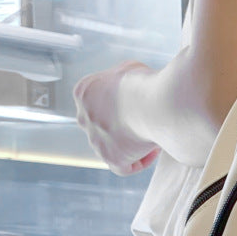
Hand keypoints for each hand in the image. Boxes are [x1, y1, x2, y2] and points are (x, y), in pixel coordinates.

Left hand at [74, 61, 160, 175]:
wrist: (153, 102)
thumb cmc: (145, 83)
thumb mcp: (130, 68)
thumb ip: (123, 79)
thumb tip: (132, 86)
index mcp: (84, 92)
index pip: (97, 103)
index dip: (120, 106)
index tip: (138, 107)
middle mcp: (84, 116)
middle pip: (102, 126)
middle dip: (124, 125)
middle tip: (145, 122)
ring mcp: (95, 139)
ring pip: (112, 147)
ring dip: (132, 143)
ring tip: (153, 135)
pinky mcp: (110, 157)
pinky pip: (122, 167)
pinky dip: (139, 161)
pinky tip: (153, 149)